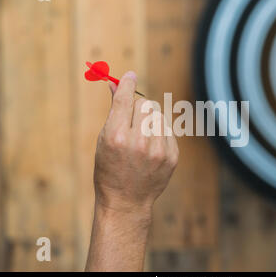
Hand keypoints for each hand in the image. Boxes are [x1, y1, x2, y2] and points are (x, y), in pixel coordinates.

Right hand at [93, 71, 178, 214]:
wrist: (127, 201)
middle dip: (136, 108)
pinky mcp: (172, 156)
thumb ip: (113, 111)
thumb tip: (114, 84)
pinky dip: (159, 132)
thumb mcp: (103, 140)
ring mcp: (158, 150)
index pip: (125, 99)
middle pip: (144, 104)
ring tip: (141, 138)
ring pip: (158, 115)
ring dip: (149, 120)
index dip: (126, 84)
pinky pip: (168, 129)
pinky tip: (150, 148)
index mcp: (116, 137)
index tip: (130, 76)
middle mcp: (139, 142)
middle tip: (131, 120)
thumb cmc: (109, 169)